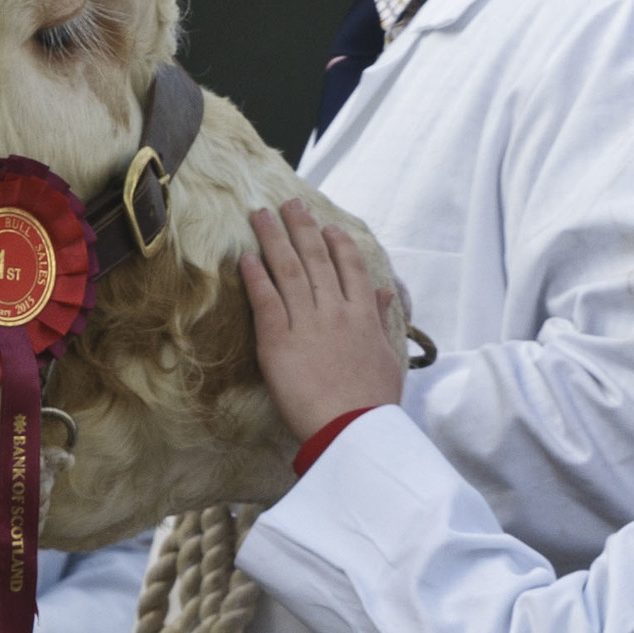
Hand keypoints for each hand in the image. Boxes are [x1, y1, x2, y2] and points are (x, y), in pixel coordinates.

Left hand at [240, 198, 403, 441]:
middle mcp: (335, 312)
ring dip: (273, 238)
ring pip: (288, 271)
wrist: (351, 429)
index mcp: (362, 316)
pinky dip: (255, 277)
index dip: (337, 243)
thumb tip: (386, 290)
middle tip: (289, 203)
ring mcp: (307, 324)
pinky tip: (245, 257)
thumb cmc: (372, 402)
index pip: (350, 267)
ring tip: (260, 215)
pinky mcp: (278, 342)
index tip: (327, 226)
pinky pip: (265, 300)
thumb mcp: (388, 358)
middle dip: (301, 227)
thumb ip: (382, 320)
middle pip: (316, 258)